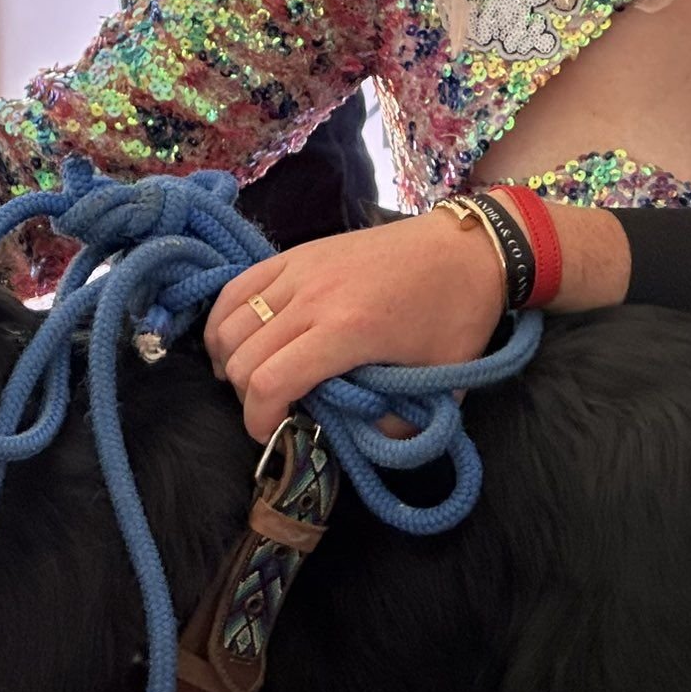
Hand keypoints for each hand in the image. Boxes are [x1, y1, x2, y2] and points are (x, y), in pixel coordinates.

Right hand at [203, 212, 505, 440]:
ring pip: (230, 324)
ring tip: (248, 378)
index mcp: (348, 331)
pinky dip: (223, 321)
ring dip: (229, 360)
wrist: (467, 248)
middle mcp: (313, 298)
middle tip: (270, 409)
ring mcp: (299, 271)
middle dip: (246, 397)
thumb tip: (358, 443)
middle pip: (244, 358)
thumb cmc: (456, 314)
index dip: (258, 420)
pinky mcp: (294, 254)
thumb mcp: (441, 381)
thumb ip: (398, 424)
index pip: (270, 383)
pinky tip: (235, 341)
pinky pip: (236, 289)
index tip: (271, 434)